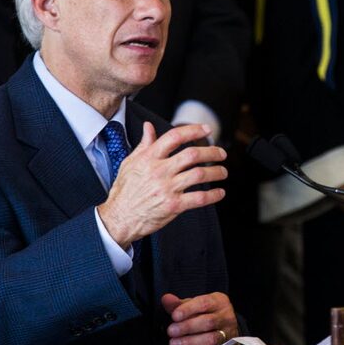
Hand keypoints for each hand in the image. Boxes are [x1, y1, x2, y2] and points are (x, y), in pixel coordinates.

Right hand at [97, 122, 226, 248]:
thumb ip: (144, 144)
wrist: (120, 217)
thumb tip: (149, 126)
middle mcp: (159, 171)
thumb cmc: (125, 190)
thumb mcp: (130, 162)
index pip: (174, 137)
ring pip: (199, 175)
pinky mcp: (173, 206)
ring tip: (223, 172)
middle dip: (211, 152)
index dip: (193, 130)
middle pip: (192, 155)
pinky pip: (199, 198)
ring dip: (216, 172)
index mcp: (149, 158)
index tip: (206, 129)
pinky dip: (213, 195)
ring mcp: (167, 189)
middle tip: (221, 153)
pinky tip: (219, 193)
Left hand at [162, 292, 238, 344]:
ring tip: (174, 343)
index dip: (188, 309)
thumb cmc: (207, 315)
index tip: (174, 316)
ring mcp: (228, 334)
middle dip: (187, 327)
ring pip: (211, 339)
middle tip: (171, 331)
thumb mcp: (195, 306)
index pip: (204, 303)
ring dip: (190, 342)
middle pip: (208, 322)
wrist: (227, 330)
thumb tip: (166, 299)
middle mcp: (226, 317)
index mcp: (218, 302)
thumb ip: (180, 304)